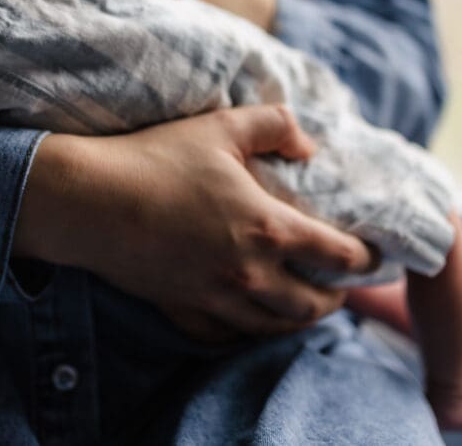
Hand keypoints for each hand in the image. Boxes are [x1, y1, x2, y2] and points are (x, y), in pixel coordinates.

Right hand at [14, 105, 376, 342]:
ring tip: (304, 307)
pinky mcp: (181, 308)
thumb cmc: (155, 159)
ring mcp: (214, 296)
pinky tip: (248, 318)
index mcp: (267, 228)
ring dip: (297, 320)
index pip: (336, 255)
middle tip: (341, 287)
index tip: (372, 256)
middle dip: (335, 299)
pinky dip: (245, 330)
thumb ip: (275, 125)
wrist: (89, 201)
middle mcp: (248, 273)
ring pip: (271, 326)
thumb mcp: (220, 126)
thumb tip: (307, 145)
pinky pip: (224, 334)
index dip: (363, 258)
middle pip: (310, 305)